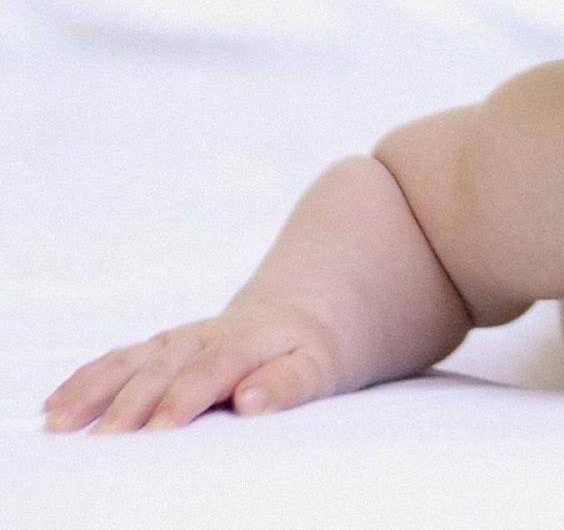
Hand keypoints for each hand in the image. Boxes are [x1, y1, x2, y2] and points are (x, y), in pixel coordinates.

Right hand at [41, 298, 342, 433]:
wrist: (301, 311)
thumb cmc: (311, 351)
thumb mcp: (319, 366)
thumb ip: (289, 383)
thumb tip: (251, 400)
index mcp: (249, 340)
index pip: (213, 368)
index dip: (186, 396)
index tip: (161, 427)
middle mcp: (207, 336)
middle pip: (164, 366)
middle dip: (132, 400)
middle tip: (104, 438)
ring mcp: (179, 340)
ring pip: (133, 360)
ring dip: (95, 389)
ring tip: (62, 421)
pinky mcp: (160, 347)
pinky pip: (120, 359)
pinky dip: (87, 379)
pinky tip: (57, 404)